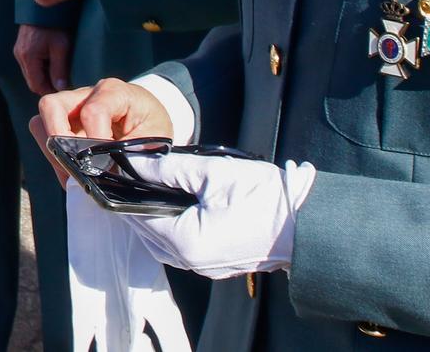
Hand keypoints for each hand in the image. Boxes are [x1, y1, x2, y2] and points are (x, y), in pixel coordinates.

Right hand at [14, 23, 73, 95]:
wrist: (45, 7)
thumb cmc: (54, 24)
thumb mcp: (61, 47)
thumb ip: (60, 69)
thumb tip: (60, 88)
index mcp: (28, 57)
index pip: (36, 85)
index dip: (50, 91)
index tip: (64, 92)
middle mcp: (19, 56)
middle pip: (32, 81)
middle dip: (47, 85)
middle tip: (64, 84)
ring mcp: (19, 51)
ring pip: (31, 74)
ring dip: (44, 77)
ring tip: (60, 73)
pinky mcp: (22, 47)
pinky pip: (30, 65)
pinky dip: (41, 68)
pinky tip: (52, 63)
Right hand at [31, 78, 175, 184]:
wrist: (149, 121)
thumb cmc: (152, 128)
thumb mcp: (153, 141)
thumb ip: (132, 155)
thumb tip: (109, 176)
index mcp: (113, 92)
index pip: (92, 112)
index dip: (96, 140)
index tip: (108, 165)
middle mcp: (84, 95)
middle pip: (51, 106)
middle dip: (59, 139)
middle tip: (79, 166)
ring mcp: (69, 109)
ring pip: (40, 123)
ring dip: (54, 152)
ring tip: (77, 173)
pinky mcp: (62, 125)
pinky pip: (45, 140)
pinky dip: (56, 160)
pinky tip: (76, 173)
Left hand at [120, 154, 315, 279]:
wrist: (308, 221)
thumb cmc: (264, 197)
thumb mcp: (211, 173)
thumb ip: (166, 168)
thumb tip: (135, 162)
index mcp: (185, 242)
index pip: (137, 216)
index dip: (125, 191)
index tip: (120, 170)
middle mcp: (191, 262)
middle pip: (147, 232)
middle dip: (138, 203)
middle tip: (138, 174)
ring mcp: (206, 267)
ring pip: (163, 241)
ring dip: (156, 216)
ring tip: (158, 186)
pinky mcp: (217, 264)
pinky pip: (182, 246)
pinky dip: (174, 227)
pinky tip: (179, 204)